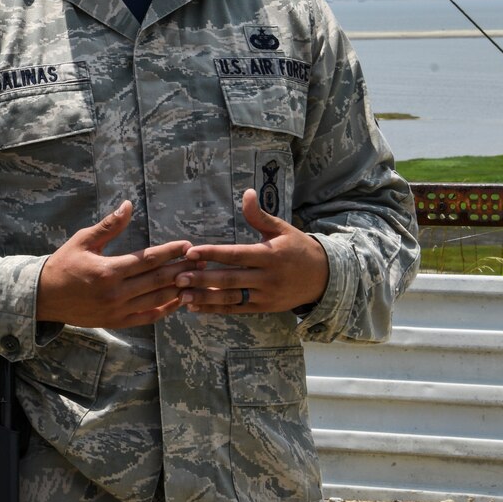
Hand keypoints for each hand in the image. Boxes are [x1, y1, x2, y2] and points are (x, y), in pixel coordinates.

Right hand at [36, 201, 191, 327]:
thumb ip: (108, 225)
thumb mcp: (82, 240)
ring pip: (157, 300)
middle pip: (157, 280)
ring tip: (197, 280)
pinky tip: (179, 300)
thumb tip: (128, 205)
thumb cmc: (64, 264)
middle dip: (182, 269)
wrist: (45, 297)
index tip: (187, 245)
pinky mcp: (117, 322)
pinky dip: (166, 309)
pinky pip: (148, 317)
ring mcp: (118, 310)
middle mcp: (115, 292)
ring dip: (180, 289)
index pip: (147, 260)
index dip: (170, 252)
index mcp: (108, 270)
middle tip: (201, 261)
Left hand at [176, 190, 328, 313]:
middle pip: (230, 279)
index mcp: (269, 255)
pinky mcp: (264, 308)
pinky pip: (237, 309)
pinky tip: (196, 307)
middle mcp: (267, 278)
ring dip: (205, 298)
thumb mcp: (282, 229)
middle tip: (177, 278)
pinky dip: (216, 309)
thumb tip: (246, 193)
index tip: (190, 252)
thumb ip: (260, 215)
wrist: (325, 277)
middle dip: (202, 279)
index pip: (236, 255)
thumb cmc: (298, 248)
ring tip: (182, 297)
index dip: (212, 253)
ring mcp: (265, 296)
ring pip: (231, 298)